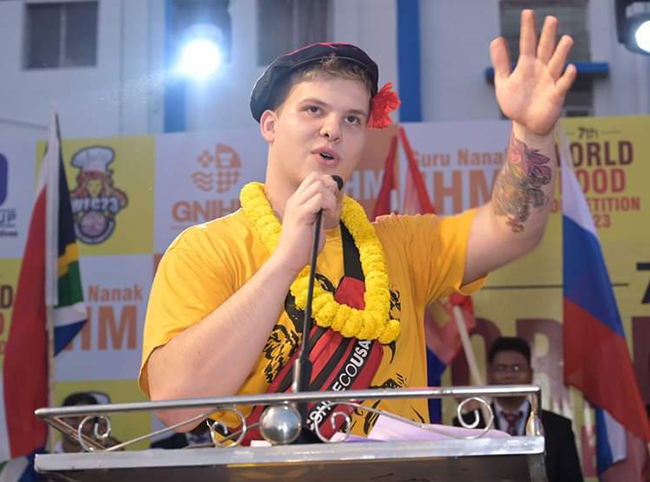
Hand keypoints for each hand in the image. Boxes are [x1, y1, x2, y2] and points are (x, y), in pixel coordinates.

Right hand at [273, 173, 341, 274]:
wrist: (289, 259)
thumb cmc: (303, 245)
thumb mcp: (314, 222)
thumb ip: (321, 209)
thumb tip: (333, 198)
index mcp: (297, 200)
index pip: (313, 178)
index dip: (327, 184)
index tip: (331, 201)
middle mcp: (295, 200)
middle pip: (316, 177)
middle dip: (330, 188)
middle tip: (332, 205)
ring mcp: (296, 205)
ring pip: (320, 186)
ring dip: (331, 199)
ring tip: (328, 213)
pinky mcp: (300, 214)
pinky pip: (320, 199)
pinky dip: (329, 206)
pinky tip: (327, 217)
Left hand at [491, 10, 576, 135]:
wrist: (526, 124)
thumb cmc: (516, 102)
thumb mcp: (504, 82)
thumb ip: (500, 62)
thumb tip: (496, 39)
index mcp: (527, 65)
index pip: (527, 43)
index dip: (527, 28)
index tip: (527, 12)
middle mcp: (541, 69)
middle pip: (546, 49)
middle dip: (548, 35)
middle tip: (551, 19)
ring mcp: (550, 81)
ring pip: (557, 64)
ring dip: (562, 53)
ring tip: (566, 39)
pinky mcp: (556, 95)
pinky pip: (563, 85)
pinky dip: (567, 77)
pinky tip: (570, 68)